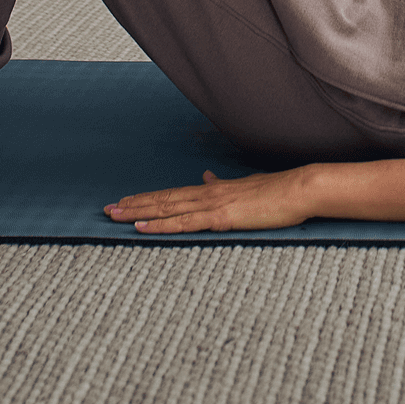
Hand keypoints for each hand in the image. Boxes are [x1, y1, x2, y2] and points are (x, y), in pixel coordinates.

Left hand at [105, 167, 311, 233]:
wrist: (298, 189)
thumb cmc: (277, 193)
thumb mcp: (246, 187)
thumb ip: (224, 186)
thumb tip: (207, 177)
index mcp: (214, 190)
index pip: (173, 194)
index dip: (148, 197)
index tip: (126, 200)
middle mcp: (208, 194)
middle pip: (163, 199)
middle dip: (133, 203)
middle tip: (106, 208)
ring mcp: (213, 205)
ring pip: (167, 208)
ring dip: (138, 211)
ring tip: (115, 215)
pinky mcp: (221, 218)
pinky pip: (184, 223)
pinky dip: (160, 225)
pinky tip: (142, 226)